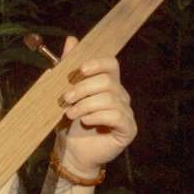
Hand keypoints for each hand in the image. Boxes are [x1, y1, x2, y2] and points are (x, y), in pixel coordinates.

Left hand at [54, 35, 136, 178]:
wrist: (72, 153)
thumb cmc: (69, 124)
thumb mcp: (65, 94)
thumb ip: (68, 68)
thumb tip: (72, 39)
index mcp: (108, 84)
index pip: (111, 64)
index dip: (97, 64)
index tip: (79, 71)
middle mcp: (120, 96)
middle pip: (107, 81)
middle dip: (83, 88)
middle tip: (65, 99)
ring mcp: (126, 113)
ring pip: (109, 99)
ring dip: (85, 105)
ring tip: (70, 114)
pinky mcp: (128, 129)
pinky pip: (117, 116)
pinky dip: (97, 116)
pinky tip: (85, 122)